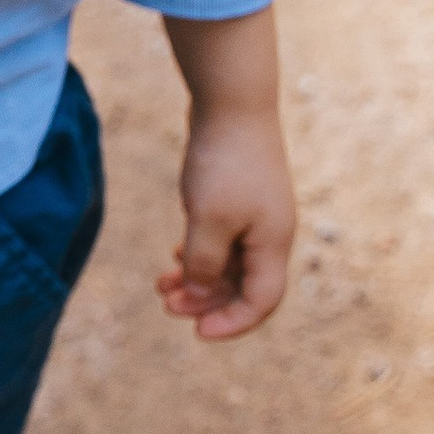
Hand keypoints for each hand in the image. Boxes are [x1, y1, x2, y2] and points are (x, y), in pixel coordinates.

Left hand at [155, 104, 295, 339]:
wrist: (231, 102)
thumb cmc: (223, 162)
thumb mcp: (208, 220)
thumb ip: (205, 264)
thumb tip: (201, 295)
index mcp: (272, 244)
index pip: (262, 302)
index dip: (232, 323)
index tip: (196, 332)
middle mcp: (270, 233)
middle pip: (244, 286)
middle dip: (206, 302)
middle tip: (165, 304)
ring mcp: (257, 214)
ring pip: (230, 263)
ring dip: (198, 278)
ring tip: (161, 286)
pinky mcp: (240, 196)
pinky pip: (223, 239)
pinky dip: (200, 252)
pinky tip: (175, 254)